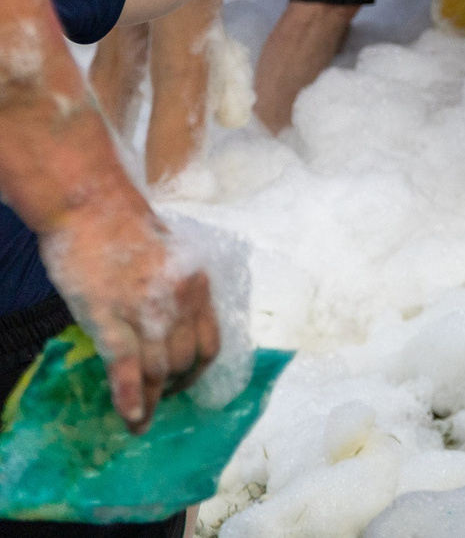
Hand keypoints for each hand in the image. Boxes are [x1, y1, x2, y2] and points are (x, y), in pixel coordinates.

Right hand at [38, 198, 221, 430]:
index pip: (209, 342)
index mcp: (197, 285)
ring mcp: (145, 310)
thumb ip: (171, 293)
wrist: (92, 205)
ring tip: (140, 421)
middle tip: (158, 402)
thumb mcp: (167, 259)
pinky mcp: (109, 316)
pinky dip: (131, 397)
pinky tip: (131, 416)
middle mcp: (179, 301)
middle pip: (183, 361)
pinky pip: (127, 367)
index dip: (197, 369)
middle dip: (173, 388)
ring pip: (158, 370)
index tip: (183, 382)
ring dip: (151, 401)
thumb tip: (167, 325)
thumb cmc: (125, 228)